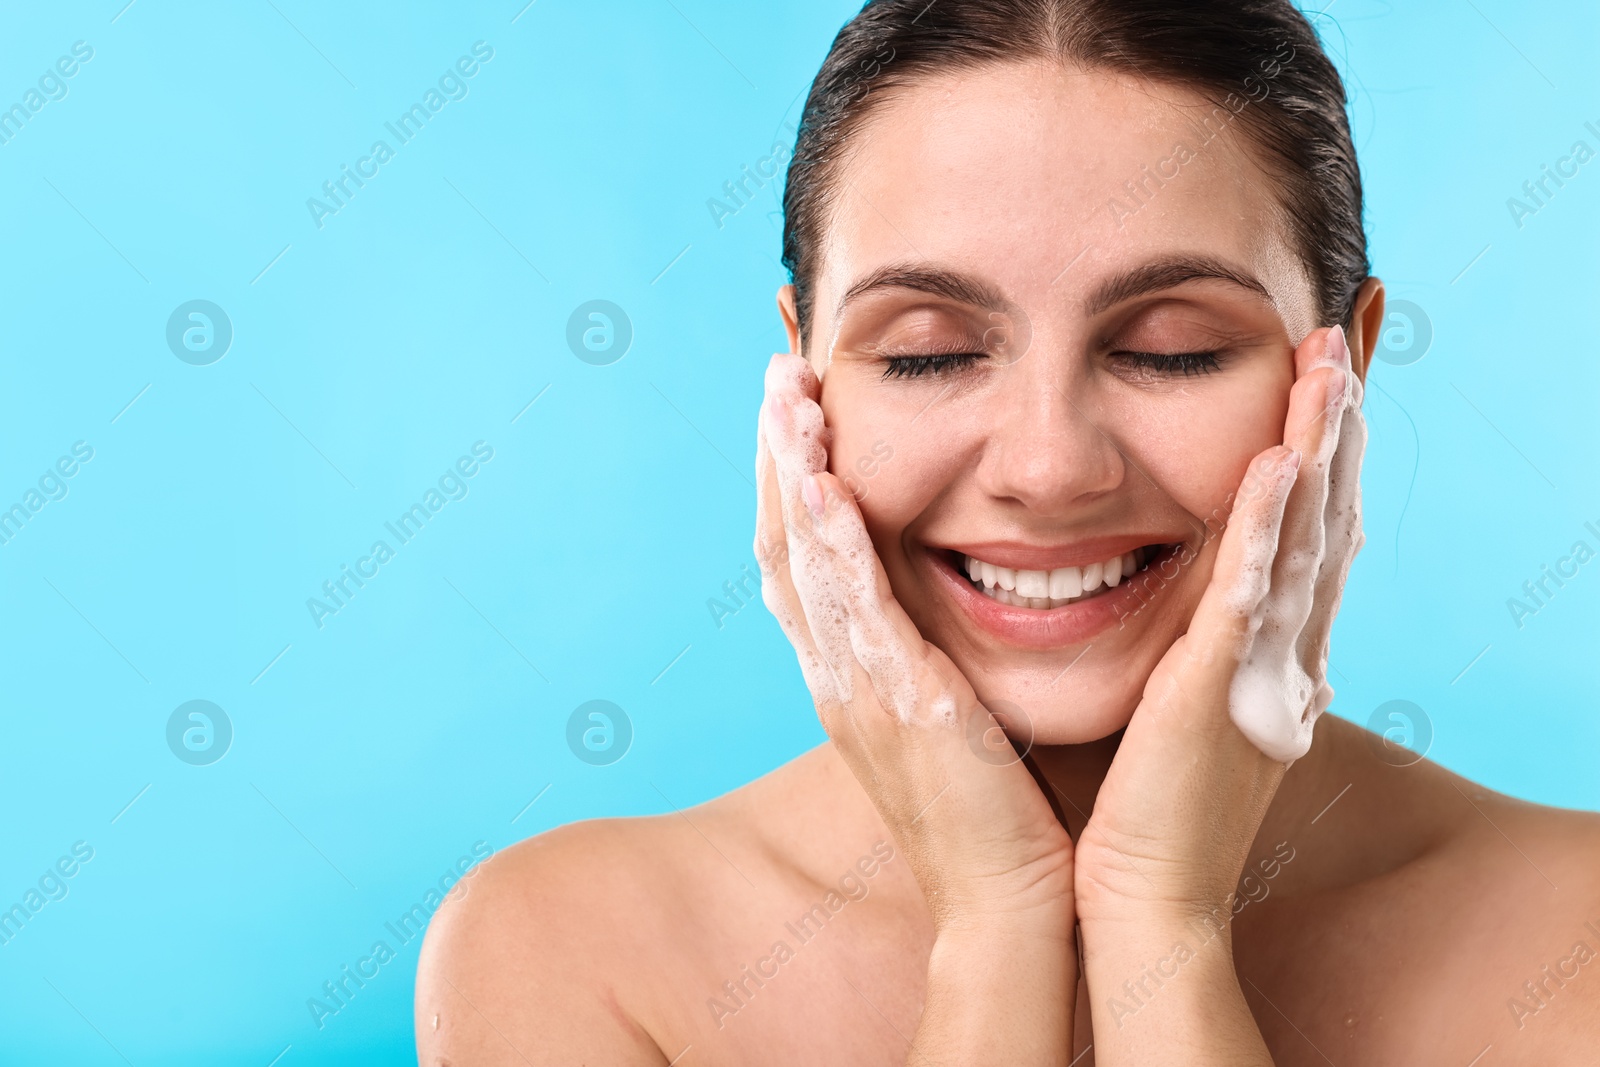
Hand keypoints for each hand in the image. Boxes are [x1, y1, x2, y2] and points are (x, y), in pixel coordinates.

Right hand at [756, 352, 1076, 1062]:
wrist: (1009, 904)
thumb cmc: (1000, 813)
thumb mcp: (955, 715)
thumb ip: (940, 652)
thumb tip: (961, 595)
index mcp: (851, 673)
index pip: (803, 556)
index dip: (792, 478)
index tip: (798, 407)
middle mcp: (837, 672)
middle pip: (783, 542)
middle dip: (777, 453)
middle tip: (778, 371)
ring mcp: (856, 687)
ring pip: (801, 560)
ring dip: (791, 471)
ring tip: (790, 392)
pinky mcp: (896, 703)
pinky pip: (850, 608)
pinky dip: (829, 541)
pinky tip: (825, 480)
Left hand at [1074, 325, 1365, 1059]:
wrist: (1144, 896)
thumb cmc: (1150, 807)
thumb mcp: (1184, 707)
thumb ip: (1196, 648)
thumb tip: (1192, 609)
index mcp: (1268, 649)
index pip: (1305, 530)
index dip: (1321, 452)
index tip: (1325, 377)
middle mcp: (1281, 648)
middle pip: (1321, 516)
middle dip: (1334, 426)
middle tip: (1343, 339)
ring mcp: (1257, 665)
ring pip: (1301, 536)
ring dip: (1316, 448)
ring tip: (1329, 367)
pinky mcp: (1220, 688)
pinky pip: (1252, 591)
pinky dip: (1269, 525)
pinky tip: (1278, 460)